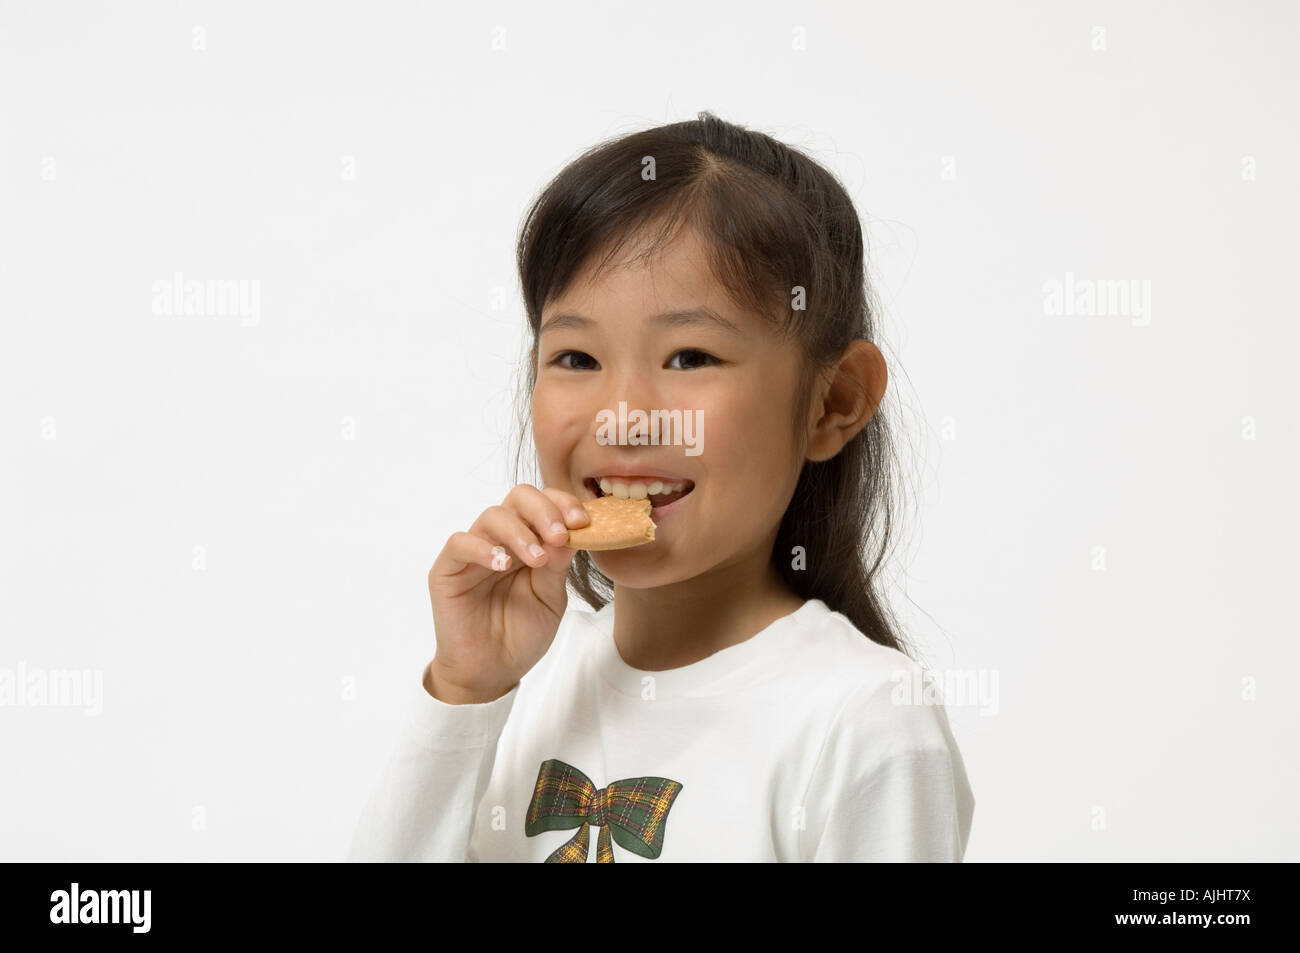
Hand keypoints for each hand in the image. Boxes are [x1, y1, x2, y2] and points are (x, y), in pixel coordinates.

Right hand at [425, 484, 589, 702]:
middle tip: (560, 534)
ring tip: (537, 560)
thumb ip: (558, 565)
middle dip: (544, 510)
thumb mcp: (551, 598)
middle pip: (518, 497)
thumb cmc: (521, 635)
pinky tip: (502, 563)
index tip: (582, 522)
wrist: (492, 673)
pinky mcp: (447, 570)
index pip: (543, 504)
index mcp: (528, 542)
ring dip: (520, 532)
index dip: (563, 504)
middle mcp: (501, 540)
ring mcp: (473, 553)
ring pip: (492, 516)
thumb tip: (571, 531)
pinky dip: (482, 548)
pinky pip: (459, 543)